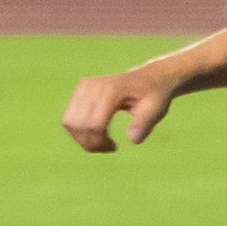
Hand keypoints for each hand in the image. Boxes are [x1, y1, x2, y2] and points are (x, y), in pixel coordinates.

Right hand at [61, 65, 175, 151]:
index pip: (94, 124)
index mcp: (112, 90)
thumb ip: (145, 123)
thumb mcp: (157, 109)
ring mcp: (84, 86)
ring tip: (102, 142)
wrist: (150, 78)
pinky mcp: (80, 90)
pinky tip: (96, 134)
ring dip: (82, 139)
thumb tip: (133, 139)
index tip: (115, 147)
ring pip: (70, 123)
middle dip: (90, 143)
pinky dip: (78, 132)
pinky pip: (69, 118)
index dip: (100, 142)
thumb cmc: (154, 96)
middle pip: (79, 125)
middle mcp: (94, 85)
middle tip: (109, 147)